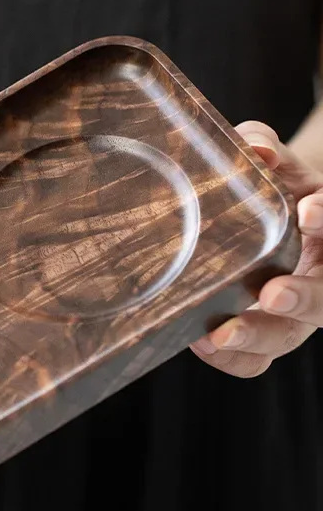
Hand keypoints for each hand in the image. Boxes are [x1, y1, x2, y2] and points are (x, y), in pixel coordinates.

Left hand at [191, 121, 322, 376]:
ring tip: (221, 334)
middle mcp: (319, 278)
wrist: (271, 221)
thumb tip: (256, 151)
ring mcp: (293, 315)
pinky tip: (199, 342)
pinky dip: (231, 358)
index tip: (308, 209)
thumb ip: (264, 148)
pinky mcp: (263, 336)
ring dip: (258, 338)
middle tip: (273, 293)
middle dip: (306, 299)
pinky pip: (254, 362)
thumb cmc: (275, 189)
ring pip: (288, 338)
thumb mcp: (276, 164)